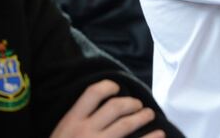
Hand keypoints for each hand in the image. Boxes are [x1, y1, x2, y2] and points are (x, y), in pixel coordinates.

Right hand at [50, 79, 164, 137]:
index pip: (93, 93)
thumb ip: (75, 124)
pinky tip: (159, 134)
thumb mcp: (60, 137)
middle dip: (132, 103)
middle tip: (139, 106)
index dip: (108, 86)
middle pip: (116, 107)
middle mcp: (85, 130)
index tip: (117, 88)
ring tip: (149, 115)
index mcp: (71, 122)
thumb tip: (99, 108)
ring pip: (127, 124)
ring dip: (143, 116)